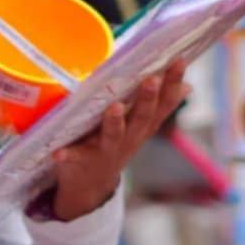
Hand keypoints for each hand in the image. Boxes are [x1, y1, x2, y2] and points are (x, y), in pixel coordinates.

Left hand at [50, 62, 188, 220]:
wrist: (92, 184)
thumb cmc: (117, 144)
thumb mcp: (140, 127)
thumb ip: (158, 107)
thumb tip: (187, 86)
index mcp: (143, 126)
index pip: (163, 103)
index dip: (172, 83)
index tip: (179, 60)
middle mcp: (130, 138)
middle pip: (142, 117)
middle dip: (147, 99)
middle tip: (151, 79)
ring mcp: (107, 150)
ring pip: (114, 136)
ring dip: (115, 122)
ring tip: (114, 107)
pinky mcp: (83, 161)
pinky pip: (75, 157)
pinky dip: (67, 155)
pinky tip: (58, 153)